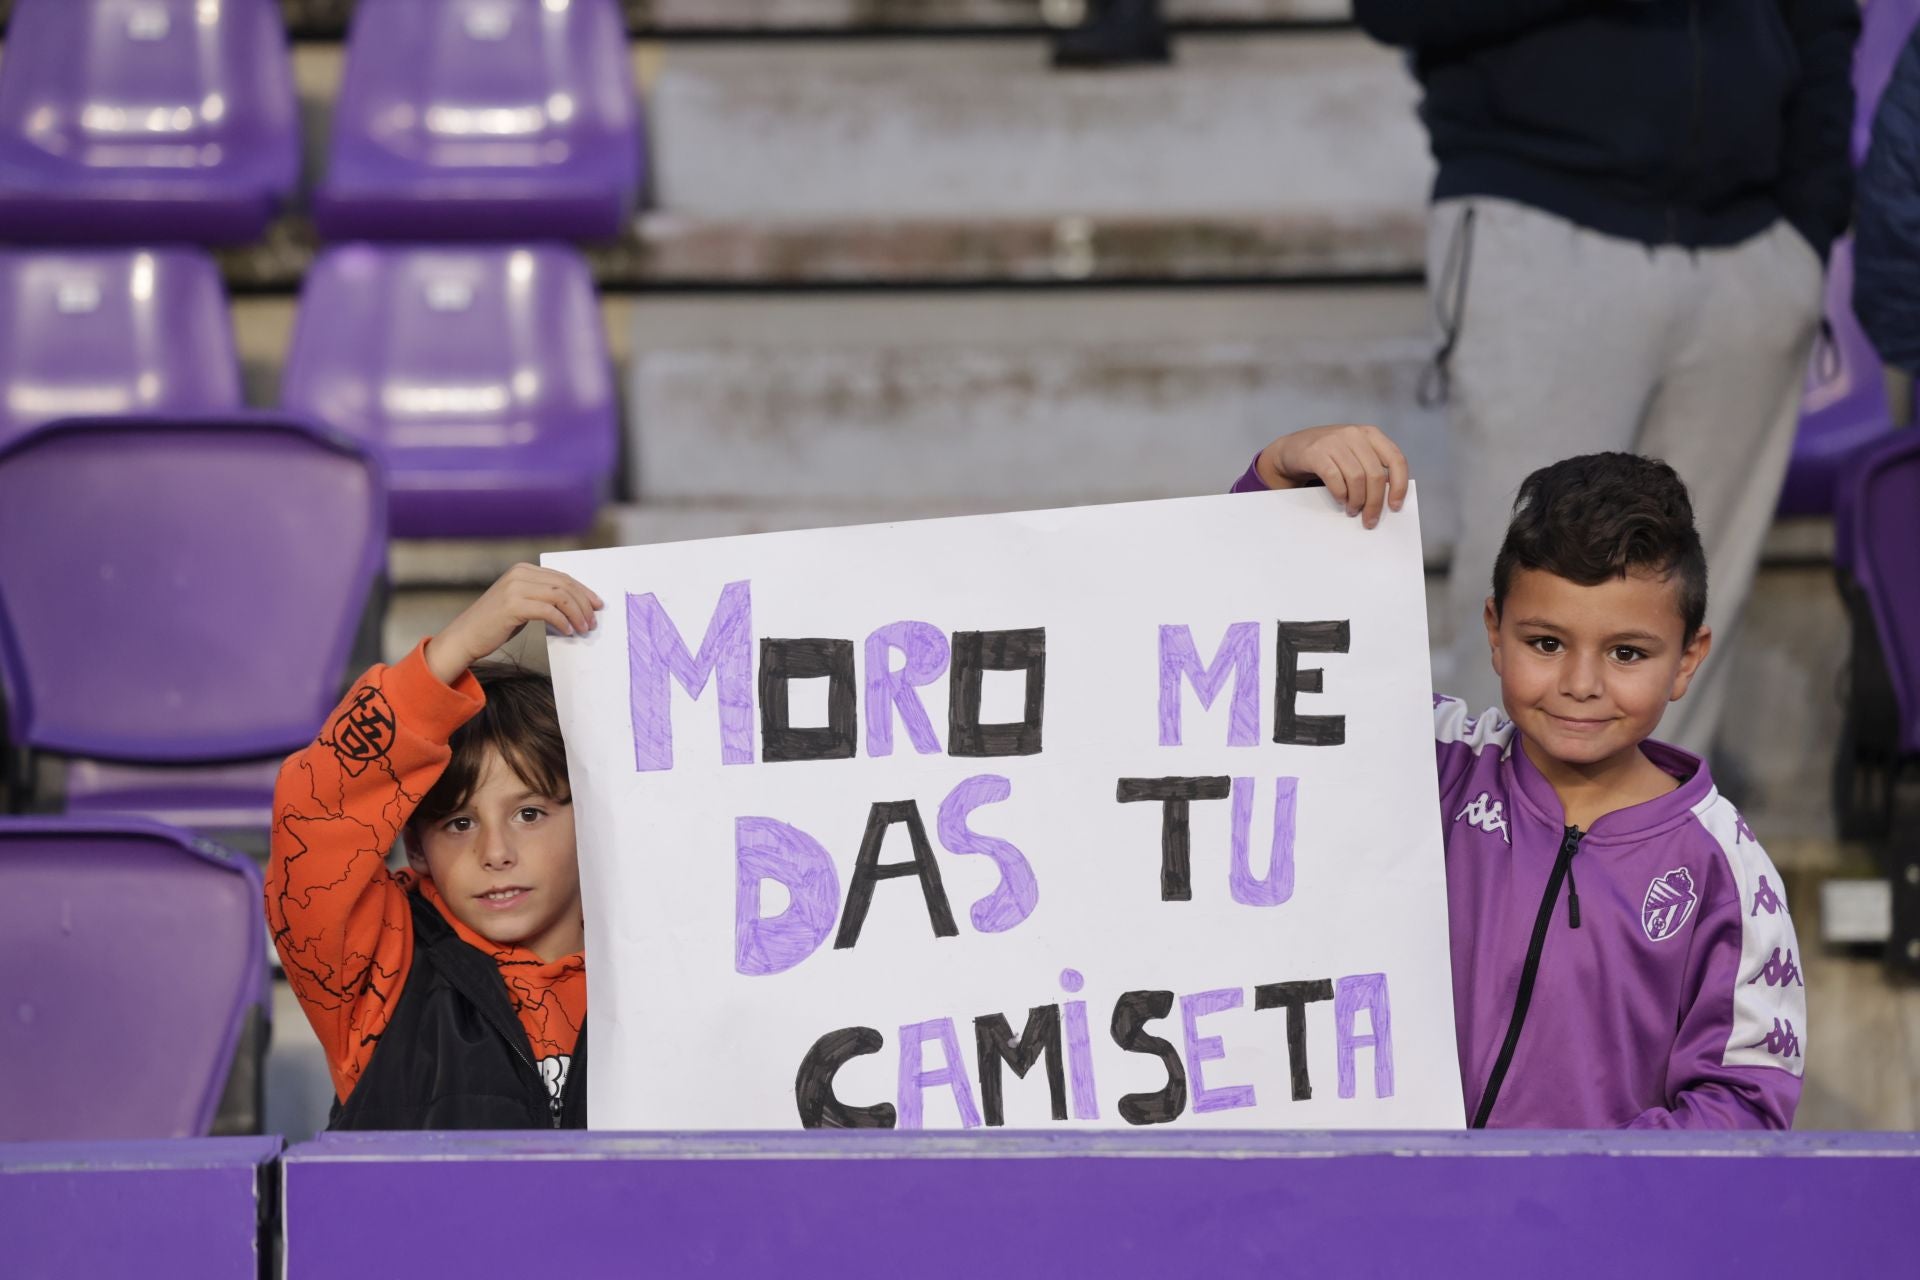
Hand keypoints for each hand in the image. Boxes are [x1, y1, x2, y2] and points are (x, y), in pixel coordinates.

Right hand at [426, 563, 603, 686]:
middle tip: (593, 621)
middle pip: (564, 584)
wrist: (465, 636)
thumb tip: (575, 605)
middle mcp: (519, 574)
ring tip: (584, 628)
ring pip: (559, 596)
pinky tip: (568, 632)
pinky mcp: (513, 605)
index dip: (583, 591)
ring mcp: (515, 588)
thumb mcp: (521, 603)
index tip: (596, 605)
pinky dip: (562, 621)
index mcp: (523, 570)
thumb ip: (542, 597)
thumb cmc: (496, 624)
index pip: (562, 577)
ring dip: (577, 614)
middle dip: (583, 603)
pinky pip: (548, 611)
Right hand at [1255, 423, 1408, 527]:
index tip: (1395, 506)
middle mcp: (1354, 434)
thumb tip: (1389, 499)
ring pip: (1356, 478)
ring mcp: (1334, 441)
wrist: (1292, 449)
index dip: (1399, 485)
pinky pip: (1334, 478)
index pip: (1396, 459)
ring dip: (1356, 501)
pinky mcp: (1315, 452)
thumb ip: (1372, 467)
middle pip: (1375, 474)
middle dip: (1375, 502)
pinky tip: (1340, 500)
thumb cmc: (1329, 456)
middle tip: (1369, 520)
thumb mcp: (1355, 454)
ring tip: (1353, 511)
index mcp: (1370, 434)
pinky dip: (1340, 494)